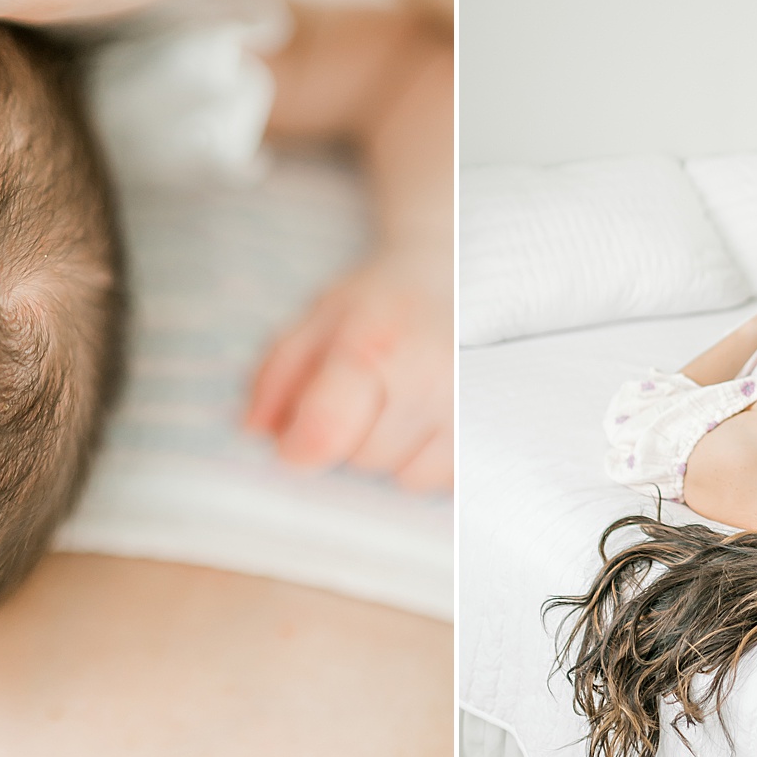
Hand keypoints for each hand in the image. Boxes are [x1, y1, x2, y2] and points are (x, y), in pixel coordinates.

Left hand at [245, 255, 451, 491]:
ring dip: (396, 453)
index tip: (297, 439)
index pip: (325, 431)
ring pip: (407, 477)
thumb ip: (275, 376)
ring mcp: (472, 404)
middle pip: (363, 459)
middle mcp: (431, 375)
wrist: (456, 276)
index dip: (299, 446)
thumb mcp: (314, 321)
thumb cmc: (380, 305)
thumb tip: (257, 432)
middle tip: (368, 396)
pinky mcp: (498, 428)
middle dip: (352, 439)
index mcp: (374, 345)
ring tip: (404, 405)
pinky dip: (434, 460)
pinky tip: (433, 419)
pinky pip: (449, 480)